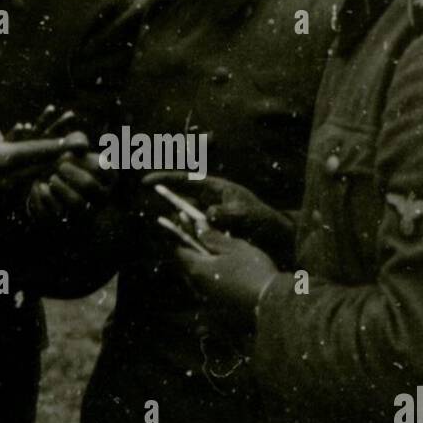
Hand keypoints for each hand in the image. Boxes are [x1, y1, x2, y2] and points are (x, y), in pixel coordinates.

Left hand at [27, 150, 114, 221]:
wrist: (51, 189)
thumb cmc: (66, 164)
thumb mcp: (72, 148)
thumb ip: (76, 140)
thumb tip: (81, 145)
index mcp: (108, 179)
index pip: (103, 168)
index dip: (83, 159)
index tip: (67, 155)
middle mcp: (101, 198)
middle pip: (88, 184)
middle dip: (70, 172)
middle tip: (58, 166)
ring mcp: (86, 213)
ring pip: (76, 203)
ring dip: (61, 187)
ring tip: (52, 178)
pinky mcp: (67, 223)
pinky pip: (56, 213)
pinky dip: (44, 197)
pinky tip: (39, 186)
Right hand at [144, 172, 293, 260]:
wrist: (275, 238)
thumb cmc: (262, 219)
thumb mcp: (245, 213)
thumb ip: (226, 213)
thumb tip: (208, 215)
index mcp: (216, 188)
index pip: (186, 180)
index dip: (166, 180)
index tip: (146, 182)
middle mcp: (209, 201)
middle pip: (181, 198)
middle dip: (166, 203)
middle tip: (152, 213)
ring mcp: (209, 216)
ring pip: (185, 217)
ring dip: (176, 224)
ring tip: (169, 231)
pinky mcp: (211, 231)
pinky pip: (192, 231)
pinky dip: (185, 236)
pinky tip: (179, 243)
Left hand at [174, 227, 280, 332]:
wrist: (270, 301)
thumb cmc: (253, 271)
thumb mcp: (234, 248)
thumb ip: (213, 237)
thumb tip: (198, 226)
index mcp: (197, 269)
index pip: (178, 249)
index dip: (179, 232)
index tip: (182, 218)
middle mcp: (196, 285)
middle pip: (184, 261)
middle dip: (188, 244)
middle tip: (195, 228)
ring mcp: (205, 296)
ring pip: (195, 272)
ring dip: (198, 257)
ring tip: (209, 244)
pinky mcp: (215, 302)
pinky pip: (204, 282)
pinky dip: (207, 270)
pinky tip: (219, 263)